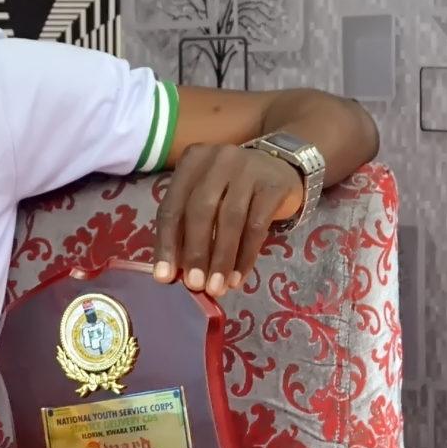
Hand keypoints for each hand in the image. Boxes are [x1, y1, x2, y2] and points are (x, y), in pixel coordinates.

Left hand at [152, 143, 302, 297]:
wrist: (282, 170)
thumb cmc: (233, 189)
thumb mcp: (207, 197)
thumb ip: (188, 225)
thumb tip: (174, 273)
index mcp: (191, 162)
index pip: (172, 207)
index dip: (166, 244)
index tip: (164, 277)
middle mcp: (218, 159)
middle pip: (200, 211)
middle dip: (195, 252)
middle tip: (194, 285)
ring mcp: (248, 169)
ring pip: (230, 220)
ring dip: (221, 259)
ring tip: (218, 287)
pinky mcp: (273, 185)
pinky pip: (257, 226)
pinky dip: (245, 256)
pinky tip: (238, 277)